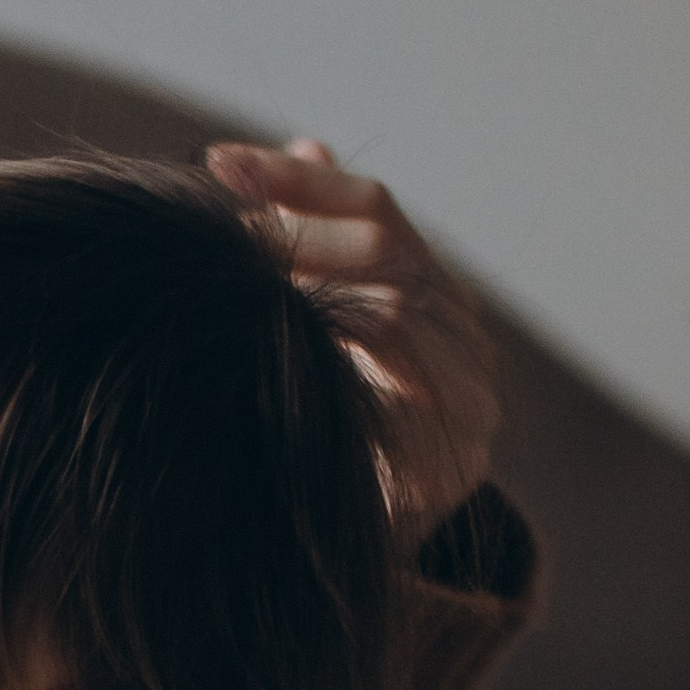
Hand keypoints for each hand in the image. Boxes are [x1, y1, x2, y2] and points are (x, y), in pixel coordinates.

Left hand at [205, 136, 499, 538]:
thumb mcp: (327, 326)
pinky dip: (340, 383)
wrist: (373, 548)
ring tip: (239, 288)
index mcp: (436, 291)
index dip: (300, 181)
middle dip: (297, 234)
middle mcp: (464, 337)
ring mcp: (470, 403)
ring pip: (395, 319)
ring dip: (314, 297)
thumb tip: (302, 141)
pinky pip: (396, 409)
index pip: (378, 209)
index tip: (220, 163)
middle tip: (221, 228)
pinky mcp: (452, 469)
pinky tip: (275, 368)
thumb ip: (319, 243)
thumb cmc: (340, 429)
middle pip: (388, 254)